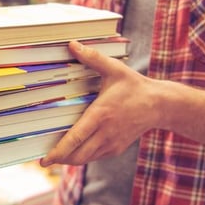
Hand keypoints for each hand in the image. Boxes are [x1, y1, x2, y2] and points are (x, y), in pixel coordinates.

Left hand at [40, 41, 158, 165]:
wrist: (161, 105)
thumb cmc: (135, 86)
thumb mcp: (114, 68)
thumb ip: (92, 57)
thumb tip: (72, 44)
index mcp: (100, 115)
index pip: (75, 139)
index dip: (57, 152)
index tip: (44, 160)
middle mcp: (105, 133)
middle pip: (77, 155)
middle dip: (59, 160)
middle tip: (44, 160)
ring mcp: (112, 143)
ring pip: (85, 159)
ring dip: (69, 160)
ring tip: (56, 156)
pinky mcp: (117, 148)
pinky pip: (95, 157)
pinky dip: (82, 157)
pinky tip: (74, 151)